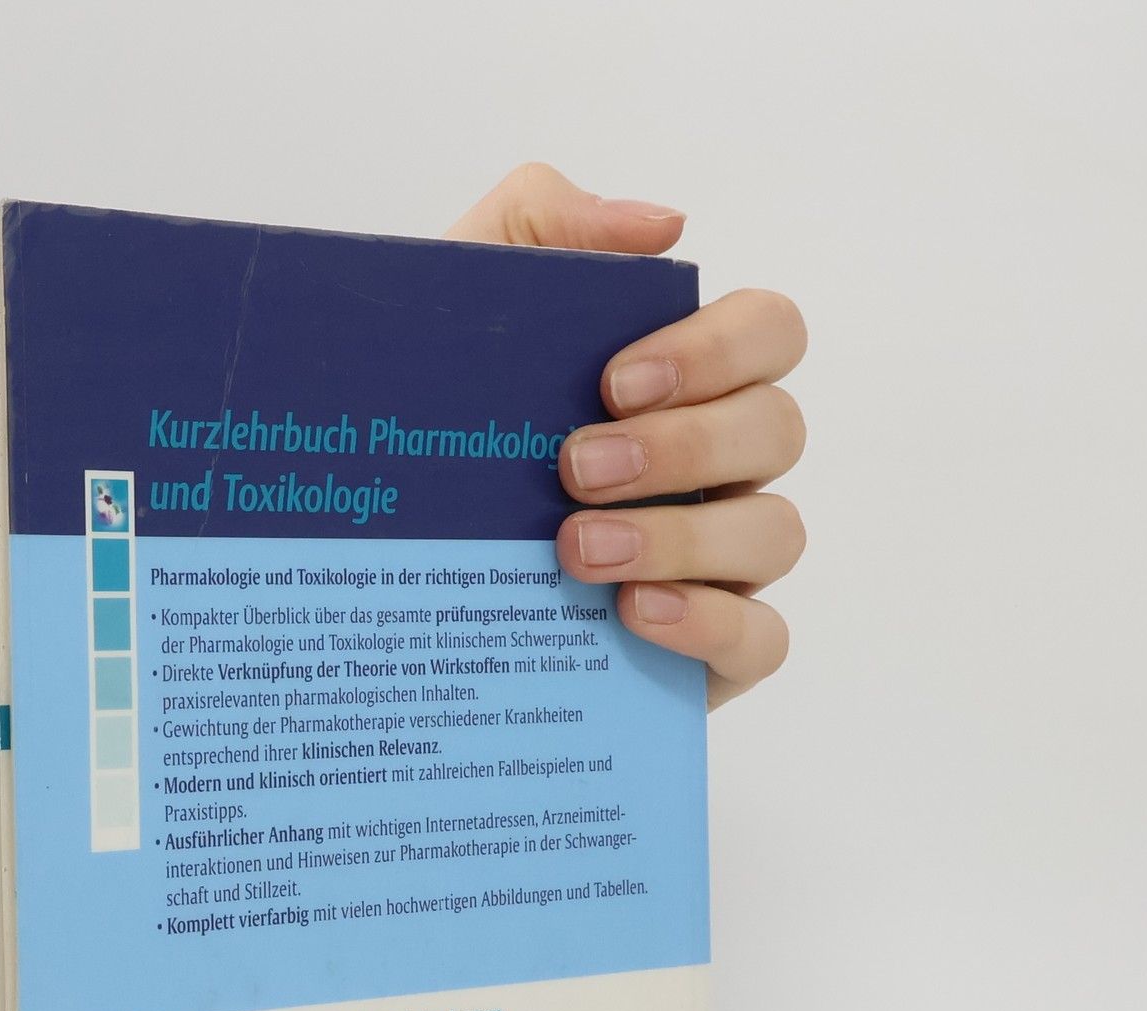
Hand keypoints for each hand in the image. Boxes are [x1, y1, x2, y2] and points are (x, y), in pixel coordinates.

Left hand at [448, 164, 805, 707]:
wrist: (370, 556)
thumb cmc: (435, 424)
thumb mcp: (457, 301)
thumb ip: (542, 224)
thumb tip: (665, 224)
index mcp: (685, 381)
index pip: (769, 334)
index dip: (716, 350)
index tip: (615, 381)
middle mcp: (720, 467)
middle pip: (776, 431)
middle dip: (682, 447)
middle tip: (574, 469)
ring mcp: (722, 561)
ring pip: (774, 532)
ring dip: (682, 536)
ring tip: (576, 550)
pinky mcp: (706, 651)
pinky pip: (760, 638)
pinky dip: (708, 623)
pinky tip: (631, 612)